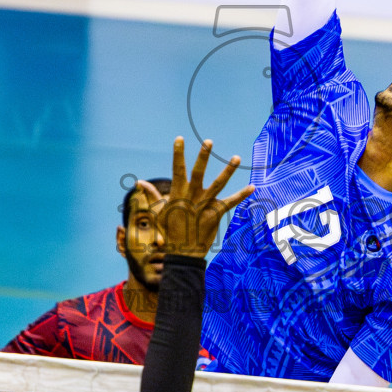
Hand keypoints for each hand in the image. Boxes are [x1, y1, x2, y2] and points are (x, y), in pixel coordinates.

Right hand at [136, 138, 252, 259]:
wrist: (181, 253)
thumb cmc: (168, 232)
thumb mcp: (158, 212)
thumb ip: (152, 196)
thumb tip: (139, 182)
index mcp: (178, 194)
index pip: (177, 169)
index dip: (178, 154)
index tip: (179, 138)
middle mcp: (192, 197)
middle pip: (198, 172)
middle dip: (203, 156)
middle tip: (209, 141)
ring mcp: (204, 205)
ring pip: (218, 184)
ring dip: (227, 170)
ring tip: (237, 157)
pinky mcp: (215, 214)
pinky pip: (230, 202)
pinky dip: (242, 195)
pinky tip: (252, 187)